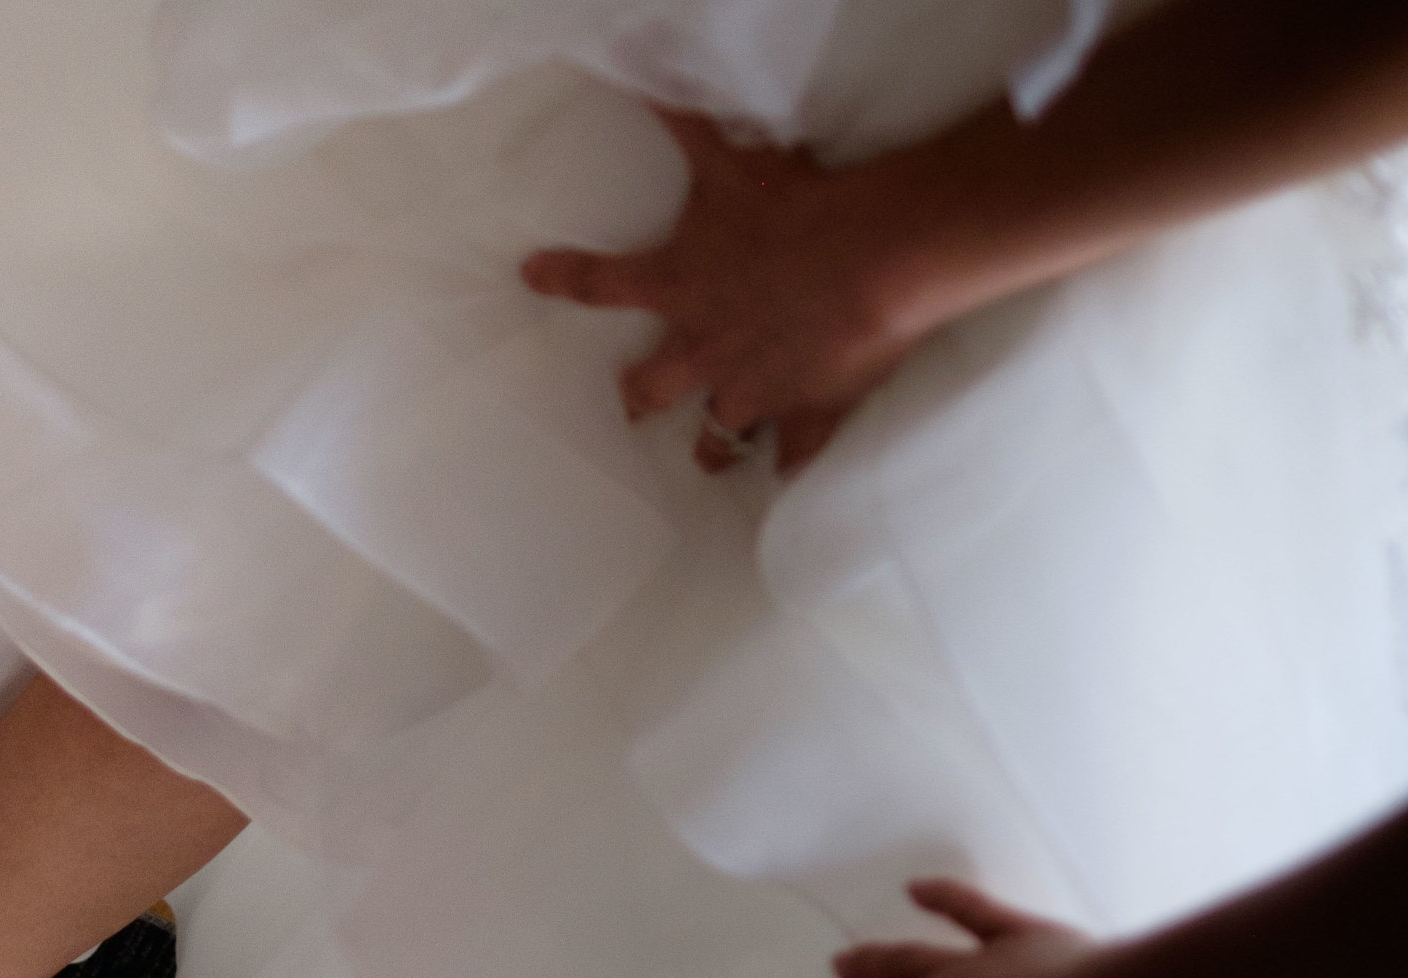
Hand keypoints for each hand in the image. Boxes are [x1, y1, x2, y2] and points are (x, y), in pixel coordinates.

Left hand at [523, 110, 940, 473]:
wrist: (874, 256)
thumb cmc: (797, 204)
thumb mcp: (734, 158)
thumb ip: (687, 122)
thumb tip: (641, 69)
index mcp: (679, 286)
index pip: (602, 284)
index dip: (565, 278)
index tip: (532, 276)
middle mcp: (705, 348)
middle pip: (653, 387)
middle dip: (638, 397)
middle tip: (628, 405)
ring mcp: (754, 387)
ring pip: (717, 433)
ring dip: (710, 446)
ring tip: (705, 460)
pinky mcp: (809, 412)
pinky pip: (793, 454)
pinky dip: (789, 464)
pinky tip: (786, 478)